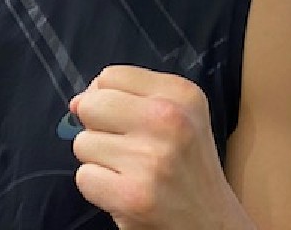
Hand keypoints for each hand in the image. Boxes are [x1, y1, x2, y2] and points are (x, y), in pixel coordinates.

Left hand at [70, 66, 250, 229]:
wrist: (213, 223)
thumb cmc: (187, 167)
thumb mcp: (178, 115)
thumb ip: (128, 97)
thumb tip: (76, 102)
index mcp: (181, 94)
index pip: (110, 76)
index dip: (104, 97)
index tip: (118, 117)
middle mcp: (170, 119)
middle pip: (90, 105)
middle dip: (97, 127)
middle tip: (125, 147)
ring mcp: (151, 158)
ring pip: (83, 143)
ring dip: (99, 161)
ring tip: (131, 171)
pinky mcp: (134, 196)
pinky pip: (84, 177)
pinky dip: (98, 188)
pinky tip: (125, 191)